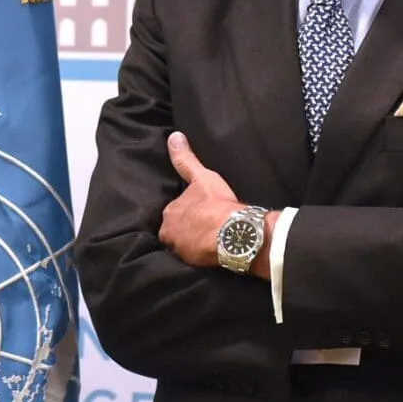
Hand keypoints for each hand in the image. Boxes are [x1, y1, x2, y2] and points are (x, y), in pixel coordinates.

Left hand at [159, 132, 242, 266]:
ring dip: (191, 243)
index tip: (198, 212)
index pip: (174, 212)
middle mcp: (169, 232)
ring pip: (182, 245)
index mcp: (170, 212)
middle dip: (185, 229)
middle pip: (174, 230)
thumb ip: (185, 159)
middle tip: (202, 226)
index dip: (186, 212)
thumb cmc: (217, 203)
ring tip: (206, 241)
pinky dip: (199, 256)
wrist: (233, 233)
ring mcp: (179, 250)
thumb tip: (174, 136)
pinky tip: (210, 253)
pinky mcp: (192, 264)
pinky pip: (192, 259)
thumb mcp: (202, 177)